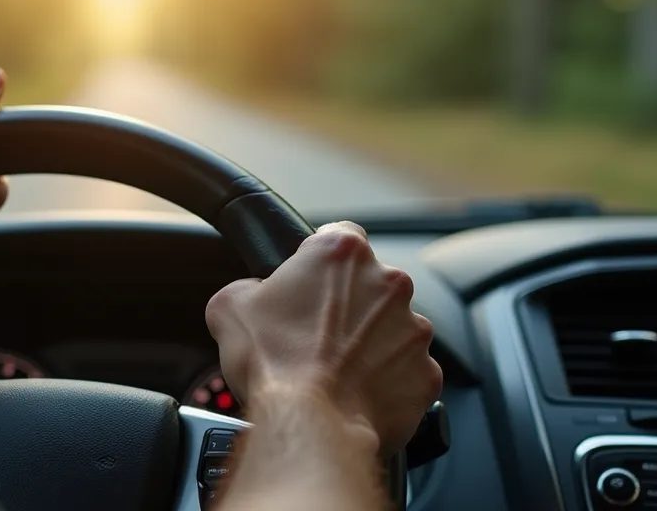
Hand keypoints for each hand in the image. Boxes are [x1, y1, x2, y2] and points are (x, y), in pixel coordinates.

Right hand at [205, 222, 442, 455]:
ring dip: (371, 344)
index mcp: (343, 254)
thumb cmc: (273, 362)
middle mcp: (388, 284)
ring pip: (393, 330)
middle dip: (349, 306)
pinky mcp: (426, 375)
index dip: (321, 261)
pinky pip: (408, 374)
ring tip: (337, 371)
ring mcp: (414, 330)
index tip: (311, 282)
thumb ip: (248, 288)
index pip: (340, 235)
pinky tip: (356, 395)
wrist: (308, 422)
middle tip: (316, 335)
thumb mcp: (230, 307)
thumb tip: (251, 297)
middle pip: (371, 285)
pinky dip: (388, 383)